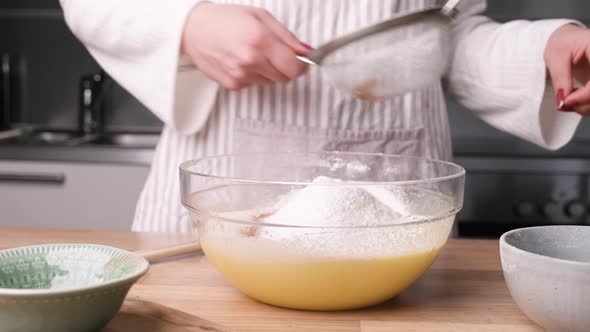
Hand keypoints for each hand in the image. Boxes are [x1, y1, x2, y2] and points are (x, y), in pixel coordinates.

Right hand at [181, 2, 309, 89]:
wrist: (193, 30)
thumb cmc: (225, 19)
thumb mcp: (261, 17)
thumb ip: (287, 37)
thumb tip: (306, 51)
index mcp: (260, 40)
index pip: (295, 68)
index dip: (302, 65)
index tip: (301, 60)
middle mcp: (250, 61)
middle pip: (285, 78)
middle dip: (286, 67)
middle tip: (276, 53)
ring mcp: (241, 76)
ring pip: (271, 82)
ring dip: (269, 71)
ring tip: (254, 54)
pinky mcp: (233, 85)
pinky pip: (255, 84)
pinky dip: (254, 75)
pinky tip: (242, 61)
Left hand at [545, 24, 589, 114]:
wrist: (568, 41)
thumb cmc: (563, 43)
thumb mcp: (555, 56)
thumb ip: (560, 78)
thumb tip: (563, 101)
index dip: (586, 94)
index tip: (566, 102)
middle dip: (585, 103)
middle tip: (564, 104)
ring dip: (586, 106)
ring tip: (567, 100)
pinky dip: (587, 105)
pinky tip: (575, 98)